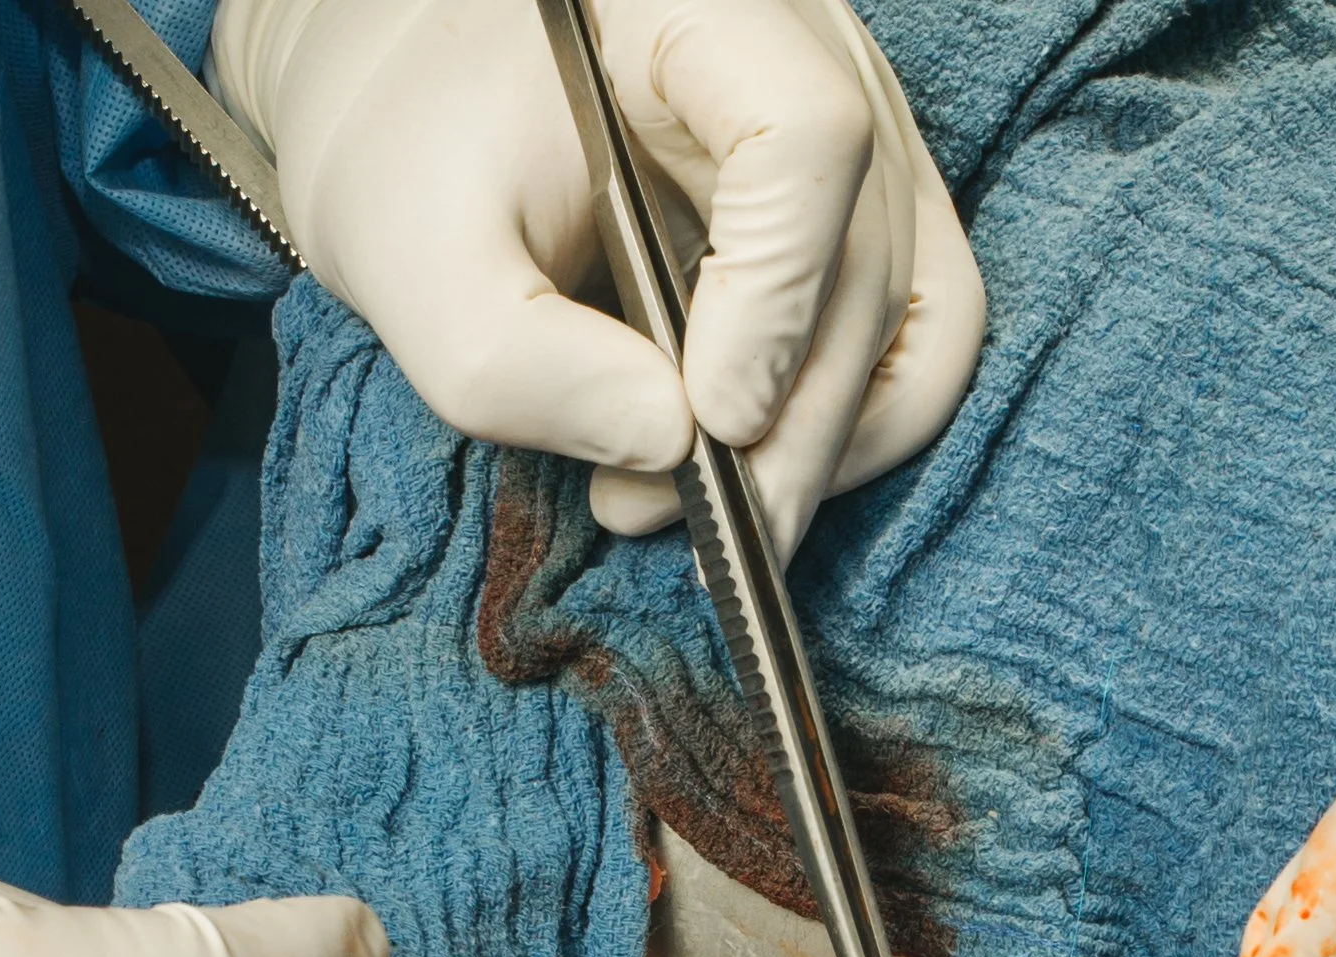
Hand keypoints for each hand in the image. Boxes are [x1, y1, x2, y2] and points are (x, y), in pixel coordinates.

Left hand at [211, 0, 984, 558]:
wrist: (425, 110)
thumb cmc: (417, 158)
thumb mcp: (413, 265)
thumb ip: (519, 368)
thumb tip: (675, 448)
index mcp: (698, 9)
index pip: (805, 138)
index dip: (775, 297)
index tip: (708, 421)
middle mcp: (812, 59)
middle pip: (868, 264)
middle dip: (791, 431)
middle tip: (692, 526)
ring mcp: (862, 144)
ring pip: (922, 323)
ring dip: (830, 450)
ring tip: (720, 520)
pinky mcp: (869, 225)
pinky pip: (915, 348)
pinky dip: (847, 436)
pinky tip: (751, 480)